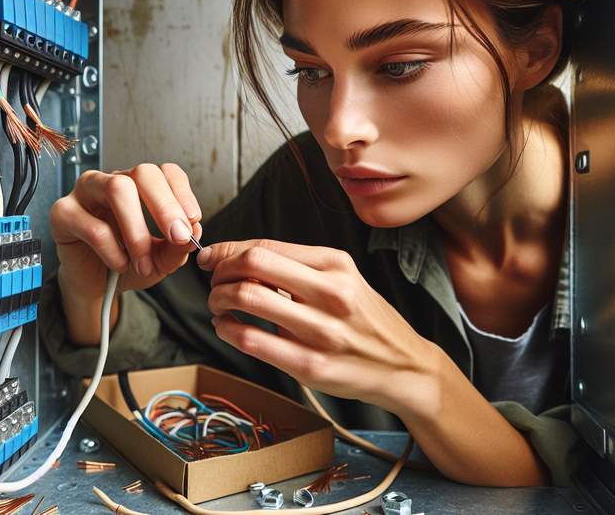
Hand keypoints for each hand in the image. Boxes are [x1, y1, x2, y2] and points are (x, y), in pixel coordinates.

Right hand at [50, 163, 202, 303]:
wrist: (95, 286)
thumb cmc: (126, 263)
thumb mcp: (161, 260)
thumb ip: (177, 246)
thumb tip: (195, 229)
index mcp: (139, 186)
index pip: (165, 172)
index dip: (182, 193)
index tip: (193, 219)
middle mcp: (114, 182)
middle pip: (143, 172)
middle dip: (165, 206)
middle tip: (178, 237)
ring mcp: (86, 192)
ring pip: (117, 188)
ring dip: (137, 230)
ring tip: (144, 261)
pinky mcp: (64, 212)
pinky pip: (93, 225)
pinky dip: (113, 251)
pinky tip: (119, 264)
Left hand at [199, 239, 446, 418]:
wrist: (404, 366)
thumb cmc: (366, 320)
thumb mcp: (344, 279)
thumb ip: (298, 268)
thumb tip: (238, 256)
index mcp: (336, 265)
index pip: (265, 247)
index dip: (227, 250)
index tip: (210, 257)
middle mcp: (331, 293)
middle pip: (252, 265)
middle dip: (220, 272)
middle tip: (214, 282)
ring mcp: (321, 331)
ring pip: (247, 298)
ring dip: (218, 299)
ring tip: (218, 305)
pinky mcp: (310, 365)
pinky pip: (252, 340)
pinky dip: (227, 329)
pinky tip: (227, 328)